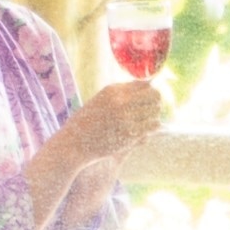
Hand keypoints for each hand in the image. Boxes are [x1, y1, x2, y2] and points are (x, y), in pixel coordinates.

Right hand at [27, 79, 160, 225]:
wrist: (73, 145)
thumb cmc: (86, 123)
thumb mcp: (100, 101)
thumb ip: (122, 94)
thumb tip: (149, 85)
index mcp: (113, 91)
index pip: (145, 84)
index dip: (150, 91)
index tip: (148, 98)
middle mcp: (121, 102)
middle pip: (154, 96)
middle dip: (156, 103)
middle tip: (151, 111)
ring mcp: (126, 119)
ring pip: (156, 113)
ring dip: (154, 117)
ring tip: (145, 123)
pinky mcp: (129, 135)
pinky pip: (151, 128)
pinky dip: (151, 130)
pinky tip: (143, 133)